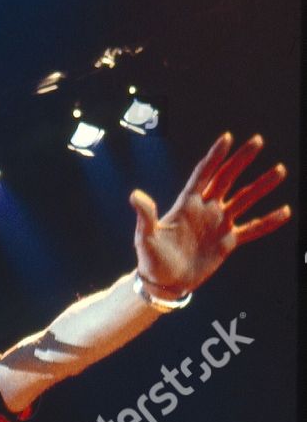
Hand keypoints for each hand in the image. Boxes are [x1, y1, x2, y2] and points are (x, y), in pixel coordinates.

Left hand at [130, 132, 289, 296]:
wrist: (163, 283)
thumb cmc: (151, 259)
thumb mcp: (145, 237)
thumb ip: (145, 215)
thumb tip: (135, 195)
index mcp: (187, 203)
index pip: (203, 174)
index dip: (214, 156)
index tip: (227, 138)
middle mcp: (206, 209)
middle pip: (227, 178)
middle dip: (241, 160)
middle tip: (258, 141)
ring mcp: (218, 224)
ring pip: (244, 200)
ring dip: (261, 186)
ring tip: (280, 170)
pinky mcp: (227, 242)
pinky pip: (252, 229)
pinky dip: (268, 222)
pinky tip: (285, 212)